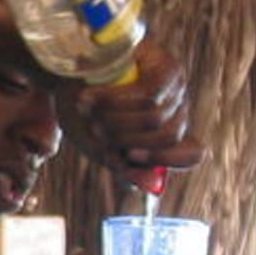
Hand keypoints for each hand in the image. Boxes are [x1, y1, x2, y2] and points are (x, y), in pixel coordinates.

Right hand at [64, 40, 205, 189]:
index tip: (132, 155)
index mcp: (166, 135)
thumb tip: (152, 187)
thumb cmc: (82, 110)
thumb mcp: (98, 145)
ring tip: (87, 108)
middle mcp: (176, 111)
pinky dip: (113, 100)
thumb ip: (124, 167)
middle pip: (167, 137)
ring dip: (113, 118)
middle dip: (123, 138)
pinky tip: (91, 96)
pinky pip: (147, 96)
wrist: (63, 70)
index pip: (192, 153)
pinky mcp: (166, 67)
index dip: (168, 159)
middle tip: (94, 128)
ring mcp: (176, 88)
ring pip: (155, 118)